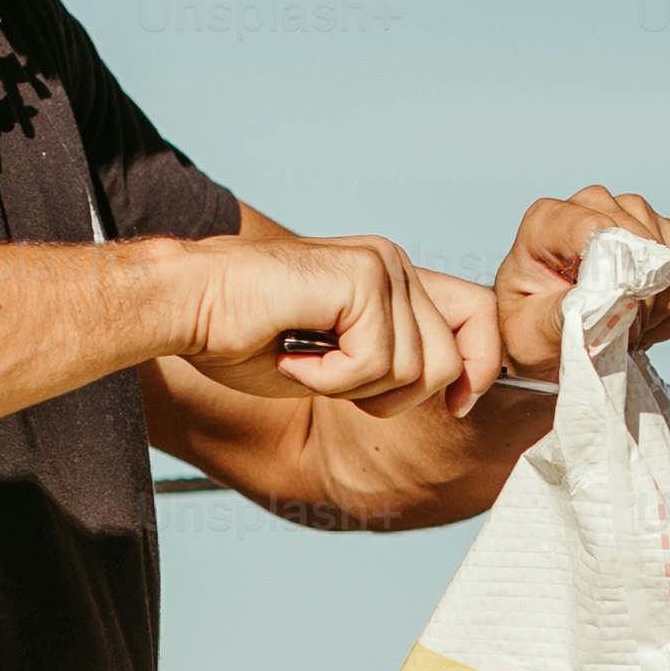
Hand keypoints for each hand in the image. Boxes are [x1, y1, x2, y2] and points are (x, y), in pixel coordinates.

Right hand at [183, 231, 493, 416]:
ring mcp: (381, 266)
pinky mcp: (362, 278)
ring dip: (351, 387)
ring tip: (303, 360)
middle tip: (330, 380)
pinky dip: (330, 378)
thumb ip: (392, 363)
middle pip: (448, 361)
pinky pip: (374, 362)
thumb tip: (458, 389)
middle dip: (392, 396)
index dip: (482, 368)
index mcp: (395, 281)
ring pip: (413, 369)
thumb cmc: (244, 336)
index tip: (459, 405)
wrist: (187, 306)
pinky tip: (293, 355)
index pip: (479, 318)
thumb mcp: (338, 360)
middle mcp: (395, 265)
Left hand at [493, 186, 669, 379]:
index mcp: (547, 222)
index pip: (596, 228)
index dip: (615, 274)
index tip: (613, 312)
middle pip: (639, 241)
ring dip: (660, 304)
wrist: (548, 335)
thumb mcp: (531, 332)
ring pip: (669, 254)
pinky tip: (649, 321)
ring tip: (631, 327)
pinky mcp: (658, 232)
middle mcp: (590, 205)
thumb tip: (610, 298)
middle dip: (638, 297)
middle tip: (620, 331)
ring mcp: (628, 213)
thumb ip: (565, 313)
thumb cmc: (532, 328)